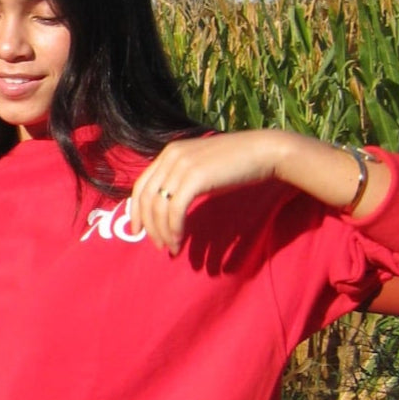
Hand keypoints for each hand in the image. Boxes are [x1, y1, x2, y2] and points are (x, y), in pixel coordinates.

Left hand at [130, 132, 291, 253]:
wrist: (262, 152)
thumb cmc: (235, 164)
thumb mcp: (201, 168)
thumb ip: (181, 180)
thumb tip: (168, 206)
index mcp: (169, 153)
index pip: (140, 185)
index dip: (136, 211)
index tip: (138, 231)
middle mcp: (171, 156)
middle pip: (146, 198)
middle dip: (149, 226)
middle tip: (157, 245)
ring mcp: (182, 165)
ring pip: (159, 207)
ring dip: (163, 232)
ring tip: (172, 247)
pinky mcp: (195, 178)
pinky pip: (175, 210)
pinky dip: (175, 230)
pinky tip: (179, 241)